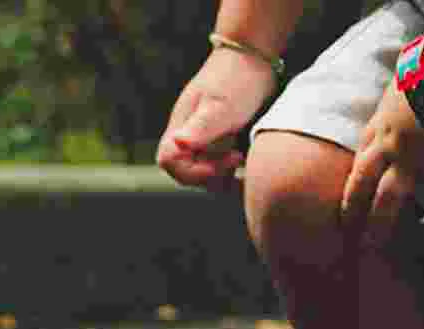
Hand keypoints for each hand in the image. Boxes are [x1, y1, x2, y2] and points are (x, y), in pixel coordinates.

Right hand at [156, 50, 277, 192]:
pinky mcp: (217, 140)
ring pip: (203, 172)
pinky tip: (247, 163)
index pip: (169, 162)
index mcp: (181, 127)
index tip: (224, 163)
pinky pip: (217, 166)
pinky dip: (230, 172)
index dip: (194, 172)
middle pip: (186, 172)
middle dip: (211, 176)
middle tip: (237, 160)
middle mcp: (188, 136)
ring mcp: (202, 139)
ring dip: (222, 177)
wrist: (254, 56)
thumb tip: (179, 144)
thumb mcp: (221, 105)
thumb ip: (200, 128)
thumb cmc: (237, 78)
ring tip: (244, 162)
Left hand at [340, 79, 423, 250]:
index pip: (362, 153)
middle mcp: (389, 148)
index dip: (354, 173)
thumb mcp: (406, 71)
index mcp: (381, 124)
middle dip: (351, 206)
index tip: (351, 189)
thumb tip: (410, 65)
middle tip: (345, 227)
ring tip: (371, 247)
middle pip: (362, 182)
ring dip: (379, 225)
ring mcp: (412, 163)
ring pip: (388, 199)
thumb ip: (403, 82)